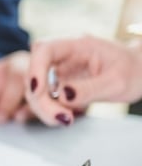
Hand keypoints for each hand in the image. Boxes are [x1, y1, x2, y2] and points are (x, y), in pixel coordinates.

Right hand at [26, 36, 141, 125]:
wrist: (139, 74)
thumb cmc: (133, 71)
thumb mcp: (117, 82)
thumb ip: (90, 89)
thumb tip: (62, 96)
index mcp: (77, 45)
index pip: (44, 49)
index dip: (35, 68)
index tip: (37, 90)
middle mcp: (62, 57)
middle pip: (35, 74)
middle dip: (41, 99)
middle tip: (62, 118)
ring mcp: (58, 72)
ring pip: (36, 91)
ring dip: (44, 109)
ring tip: (67, 120)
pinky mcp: (58, 87)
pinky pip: (45, 100)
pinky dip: (50, 112)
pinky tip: (65, 118)